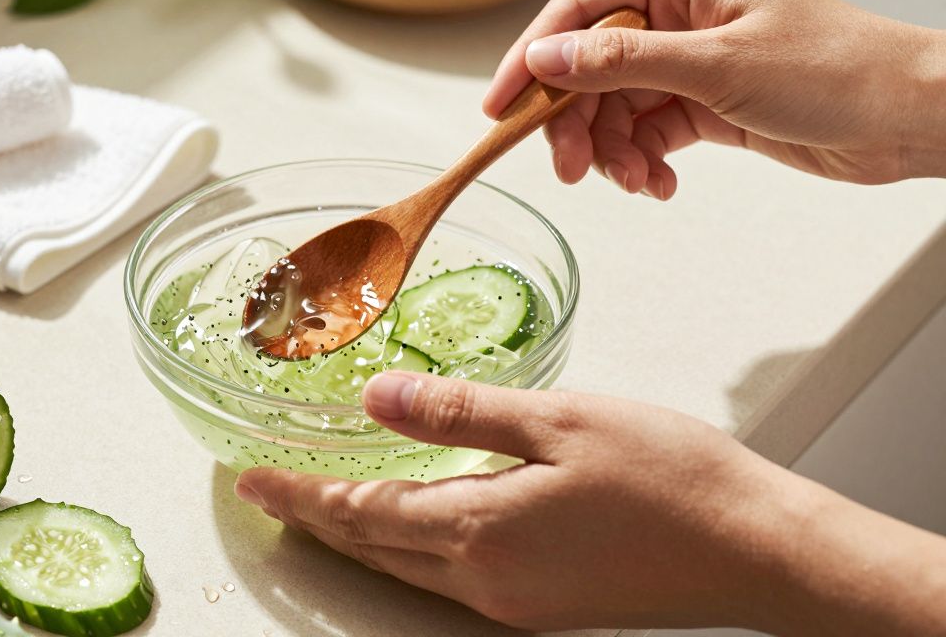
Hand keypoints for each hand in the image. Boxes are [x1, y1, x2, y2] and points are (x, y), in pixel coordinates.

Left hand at [234, 372, 945, 633]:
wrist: (755, 549)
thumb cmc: (671, 477)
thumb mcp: (558, 420)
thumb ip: (459, 413)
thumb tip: (376, 401)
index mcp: (480, 530)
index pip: (358, 515)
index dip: (299, 497)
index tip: (251, 483)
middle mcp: (485, 579)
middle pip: (372, 551)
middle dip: (317, 523)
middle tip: (271, 495)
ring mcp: (515, 601)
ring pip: (407, 568)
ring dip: (359, 537)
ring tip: (324, 506)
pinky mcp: (544, 605)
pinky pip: (450, 577)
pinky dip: (410, 547)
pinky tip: (413, 522)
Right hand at [483, 0, 945, 196]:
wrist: (906, 116)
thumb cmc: (835, 69)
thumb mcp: (716, 66)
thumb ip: (622, 64)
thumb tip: (545, 60)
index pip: (579, 12)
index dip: (531, 58)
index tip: (499, 106)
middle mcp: (680, 15)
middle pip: (590, 69)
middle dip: (576, 123)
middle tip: (572, 169)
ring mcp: (692, 60)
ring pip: (616, 108)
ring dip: (614, 153)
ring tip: (638, 183)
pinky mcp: (707, 103)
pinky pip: (649, 133)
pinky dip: (645, 163)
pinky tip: (662, 183)